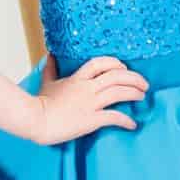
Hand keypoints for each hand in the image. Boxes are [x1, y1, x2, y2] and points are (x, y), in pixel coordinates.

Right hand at [23, 54, 146, 143]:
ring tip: (142, 96)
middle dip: (133, 78)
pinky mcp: (91, 119)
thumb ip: (50, 69)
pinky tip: (132, 124)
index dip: (114, 63)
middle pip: (116, 76)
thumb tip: (49, 56)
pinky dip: (126, 120)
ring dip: (134, 93)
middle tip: (144, 84)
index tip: (124, 67)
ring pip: (118, 92)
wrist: (35, 119)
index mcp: (77, 79)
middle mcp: (86, 88)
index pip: (99, 63)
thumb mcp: (46, 82)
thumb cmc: (40, 103)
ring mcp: (89, 103)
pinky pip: (113, 117)